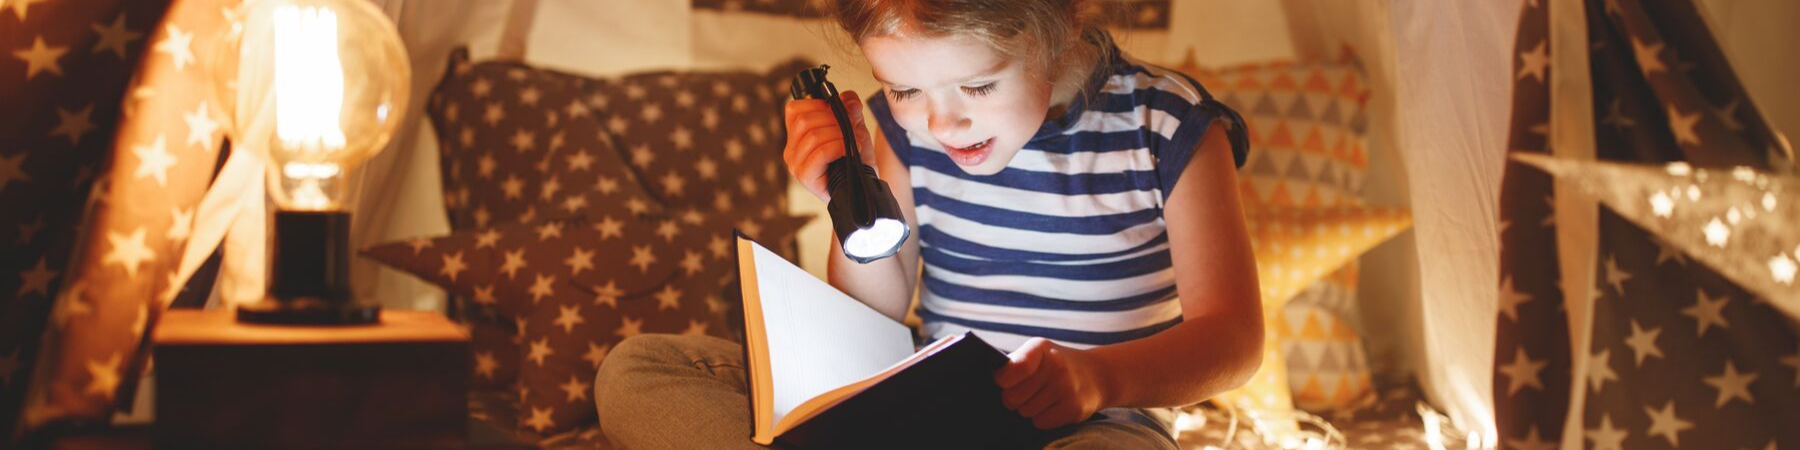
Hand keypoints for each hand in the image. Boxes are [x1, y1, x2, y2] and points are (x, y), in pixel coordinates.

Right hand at [782, 90, 874, 202]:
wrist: (863, 187)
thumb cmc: (855, 158)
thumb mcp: (855, 127)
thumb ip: (851, 110)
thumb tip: (849, 101)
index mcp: (796, 134)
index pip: (794, 109)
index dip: (818, 105)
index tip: (837, 112)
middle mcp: (791, 149)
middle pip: (804, 121)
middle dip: (833, 120)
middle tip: (851, 128)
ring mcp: (795, 163)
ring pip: (813, 135)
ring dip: (839, 134)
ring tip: (853, 141)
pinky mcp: (804, 176)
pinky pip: (820, 152)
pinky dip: (839, 147)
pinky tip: (849, 151)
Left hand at [995, 337, 1109, 429]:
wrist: (1097, 374)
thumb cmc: (1056, 364)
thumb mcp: (1038, 352)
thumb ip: (1015, 363)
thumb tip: (994, 382)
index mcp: (1040, 348)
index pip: (1012, 370)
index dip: (1002, 380)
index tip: (1003, 382)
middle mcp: (1056, 366)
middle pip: (1012, 397)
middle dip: (1013, 398)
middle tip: (1024, 392)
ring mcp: (1067, 388)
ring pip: (1025, 412)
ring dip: (1028, 409)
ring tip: (1042, 397)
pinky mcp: (1074, 409)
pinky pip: (1040, 422)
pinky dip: (1041, 418)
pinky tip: (1052, 406)